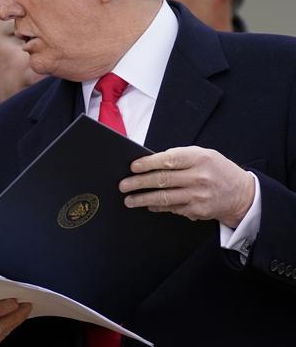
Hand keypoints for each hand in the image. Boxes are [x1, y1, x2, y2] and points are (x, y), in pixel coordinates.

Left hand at [119, 146, 254, 227]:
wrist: (242, 194)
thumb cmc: (217, 170)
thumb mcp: (203, 155)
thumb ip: (179, 157)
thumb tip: (150, 163)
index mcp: (199, 158)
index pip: (168, 160)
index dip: (148, 163)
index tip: (133, 167)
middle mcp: (199, 177)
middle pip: (162, 180)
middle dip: (138, 183)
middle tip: (123, 185)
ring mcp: (198, 196)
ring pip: (164, 198)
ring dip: (142, 199)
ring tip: (129, 200)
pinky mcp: (197, 211)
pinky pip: (172, 208)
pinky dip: (158, 207)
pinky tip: (148, 205)